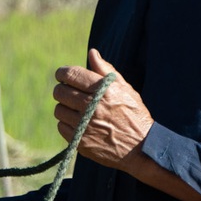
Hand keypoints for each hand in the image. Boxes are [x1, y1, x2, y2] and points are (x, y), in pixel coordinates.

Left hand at [53, 48, 154, 173]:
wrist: (142, 148)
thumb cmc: (134, 115)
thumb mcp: (125, 89)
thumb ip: (106, 70)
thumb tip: (92, 53)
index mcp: (103, 90)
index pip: (71, 75)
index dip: (62, 73)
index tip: (62, 75)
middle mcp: (92, 106)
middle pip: (59, 92)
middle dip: (62, 89)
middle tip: (70, 92)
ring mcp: (85, 125)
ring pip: (59, 110)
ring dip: (65, 108)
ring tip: (77, 110)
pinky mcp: (81, 142)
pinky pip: (61, 127)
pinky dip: (67, 124)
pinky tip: (80, 123)